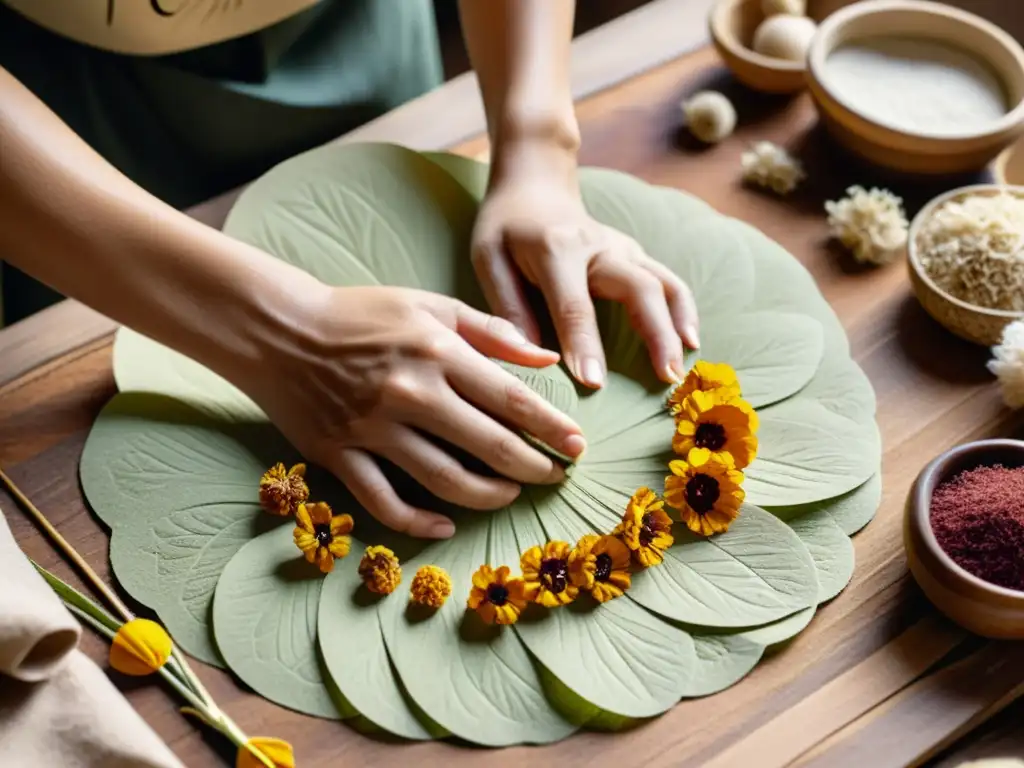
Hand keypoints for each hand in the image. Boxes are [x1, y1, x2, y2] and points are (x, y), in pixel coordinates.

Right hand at [243, 285, 586, 538]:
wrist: (279, 330)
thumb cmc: (361, 314)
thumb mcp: (430, 306)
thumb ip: (491, 331)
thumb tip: (547, 356)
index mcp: (437, 352)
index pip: (511, 400)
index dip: (551, 429)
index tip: (577, 447)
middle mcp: (410, 393)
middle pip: (488, 446)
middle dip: (532, 468)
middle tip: (555, 477)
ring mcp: (373, 429)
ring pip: (444, 480)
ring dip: (488, 495)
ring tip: (510, 495)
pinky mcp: (341, 455)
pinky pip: (385, 502)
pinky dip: (419, 520)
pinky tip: (447, 523)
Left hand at [471, 142, 699, 388]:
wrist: (535, 184)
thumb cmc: (505, 226)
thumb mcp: (488, 258)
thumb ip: (507, 307)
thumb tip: (530, 356)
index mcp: (556, 249)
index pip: (574, 305)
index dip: (584, 345)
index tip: (594, 383)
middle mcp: (599, 247)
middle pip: (638, 289)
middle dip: (655, 335)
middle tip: (664, 378)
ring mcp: (623, 249)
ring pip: (663, 284)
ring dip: (677, 326)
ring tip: (682, 368)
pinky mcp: (636, 254)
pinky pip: (668, 282)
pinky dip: (684, 311)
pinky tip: (690, 341)